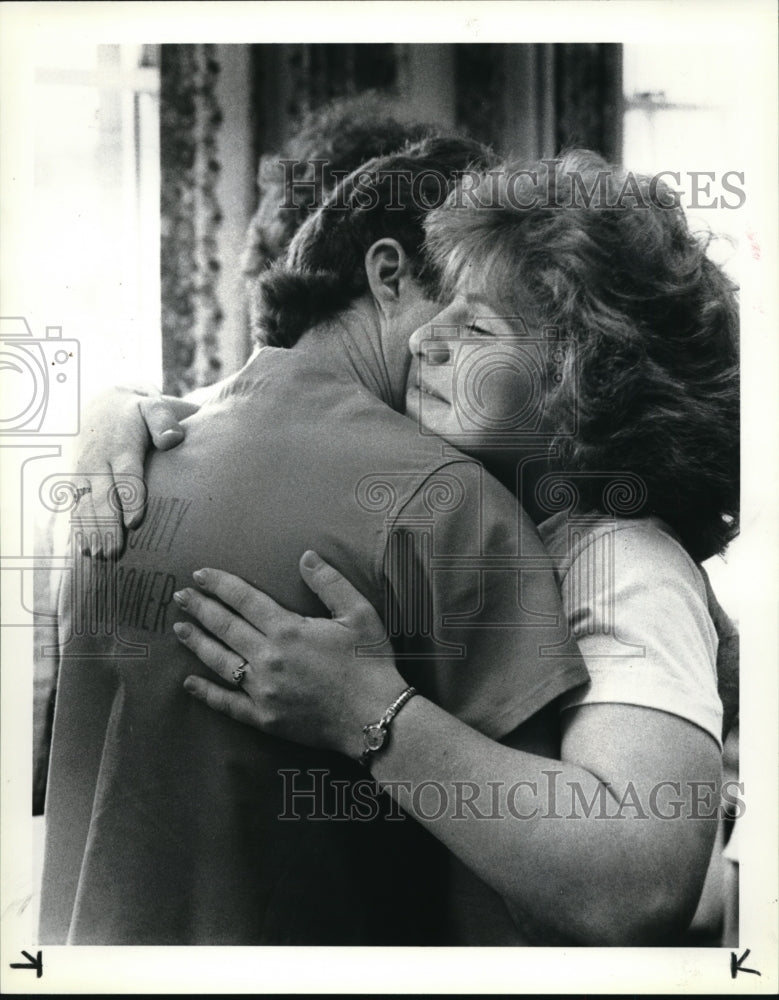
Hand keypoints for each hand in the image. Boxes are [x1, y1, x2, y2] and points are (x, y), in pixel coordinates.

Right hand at [72, 386, 197, 557]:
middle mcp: (99, 461)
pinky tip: (85, 549)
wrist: (104, 404)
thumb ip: (164, 421)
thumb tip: (173, 438)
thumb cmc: (139, 412)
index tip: (134, 522)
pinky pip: (76, 506)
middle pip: (103, 497)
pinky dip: (79, 528)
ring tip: (100, 556)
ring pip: (86, 505)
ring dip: (92, 531)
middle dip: (107, 525)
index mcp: (121, 446)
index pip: (126, 475)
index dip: (130, 499)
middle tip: (114, 552)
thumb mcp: (154, 407)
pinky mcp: (77, 479)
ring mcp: (84, 472)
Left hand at [174, 552, 406, 759]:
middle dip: (200, 609)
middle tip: (180, 597)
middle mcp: (268, 658)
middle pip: (225, 627)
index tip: (200, 575)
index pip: (244, 599)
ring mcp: (262, 690)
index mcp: (288, 629)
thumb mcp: (359, 613)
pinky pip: (227, 704)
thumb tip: (305, 556)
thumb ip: (329, 582)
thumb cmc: (370, 663)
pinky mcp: (264, 718)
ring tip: (180, 629)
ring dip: (197, 643)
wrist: (375, 717)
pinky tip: (189, 683)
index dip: (220, 584)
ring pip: (219, 661)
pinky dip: (206, 693)